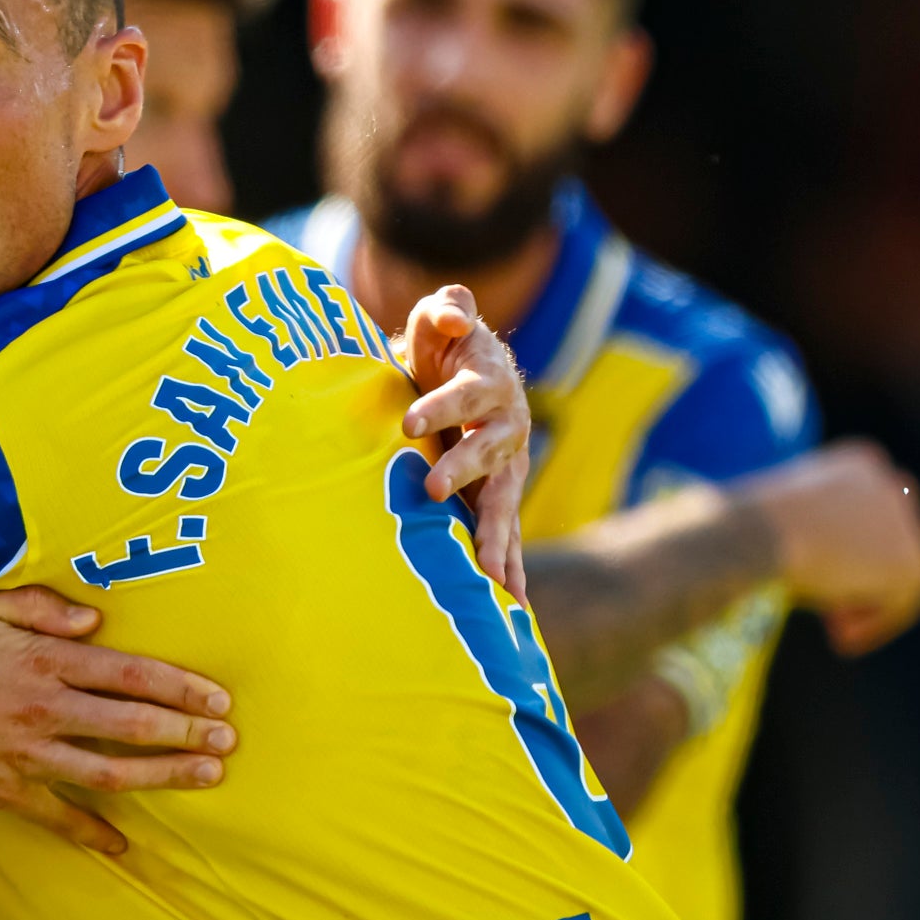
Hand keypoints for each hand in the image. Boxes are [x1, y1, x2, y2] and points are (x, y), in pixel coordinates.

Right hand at [0, 586, 235, 856]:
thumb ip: (37, 609)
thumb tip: (95, 619)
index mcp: (38, 660)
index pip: (128, 672)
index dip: (180, 685)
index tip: (217, 697)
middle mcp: (39, 709)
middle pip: (132, 724)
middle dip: (188, 734)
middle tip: (230, 742)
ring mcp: (21, 755)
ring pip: (109, 771)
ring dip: (163, 777)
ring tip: (205, 780)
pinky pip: (57, 816)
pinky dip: (92, 832)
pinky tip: (121, 844)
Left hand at [398, 284, 530, 599]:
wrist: (462, 374)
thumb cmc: (444, 346)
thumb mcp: (440, 319)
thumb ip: (446, 310)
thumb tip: (455, 315)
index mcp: (491, 384)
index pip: (465, 395)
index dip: (439, 406)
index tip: (406, 419)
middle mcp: (507, 428)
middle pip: (487, 451)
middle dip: (462, 469)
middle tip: (431, 488)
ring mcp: (507, 467)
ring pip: (504, 503)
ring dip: (495, 537)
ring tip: (488, 574)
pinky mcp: (498, 496)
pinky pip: (507, 535)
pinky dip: (509, 568)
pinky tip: (512, 609)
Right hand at [738, 439, 919, 654]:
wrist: (754, 533)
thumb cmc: (748, 531)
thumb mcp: (781, 526)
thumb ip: (818, 538)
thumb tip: (836, 574)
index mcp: (859, 464)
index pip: (876, 514)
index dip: (857, 554)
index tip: (829, 584)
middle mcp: (890, 485)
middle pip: (896, 544)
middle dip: (869, 582)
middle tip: (834, 617)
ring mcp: (904, 522)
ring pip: (904, 576)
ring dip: (873, 607)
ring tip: (837, 632)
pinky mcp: (911, 560)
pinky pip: (904, 603)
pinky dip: (876, 625)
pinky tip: (841, 638)